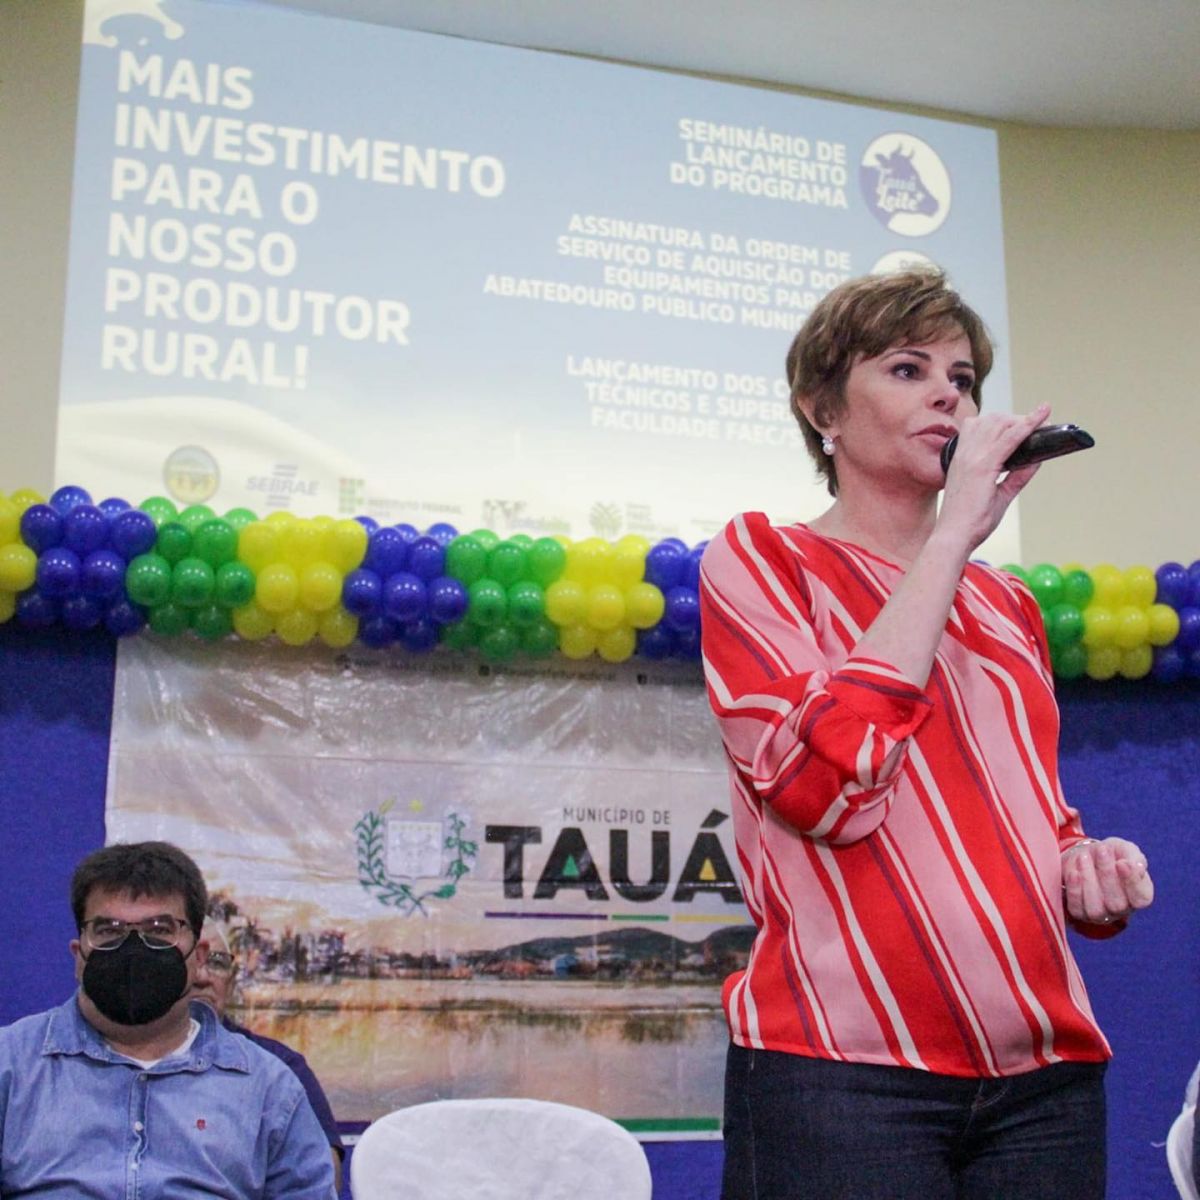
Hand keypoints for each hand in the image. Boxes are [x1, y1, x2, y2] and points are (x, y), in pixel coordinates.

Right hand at [936, 404, 1050, 553]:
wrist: (953, 536)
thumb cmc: (969, 521)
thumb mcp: (998, 494)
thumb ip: (1017, 476)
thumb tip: (1037, 459)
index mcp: (962, 458)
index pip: (979, 425)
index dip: (1002, 420)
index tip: (1022, 420)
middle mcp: (965, 453)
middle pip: (993, 420)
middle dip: (1016, 418)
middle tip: (1037, 426)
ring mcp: (973, 458)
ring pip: (1001, 423)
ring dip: (1023, 420)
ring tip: (1041, 423)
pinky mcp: (983, 466)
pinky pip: (1010, 438)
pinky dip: (1028, 425)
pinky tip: (1042, 417)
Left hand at [1062, 837, 1153, 925]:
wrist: (1084, 855)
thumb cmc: (1111, 854)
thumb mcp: (1125, 849)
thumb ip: (1134, 858)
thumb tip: (1137, 868)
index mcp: (1139, 896)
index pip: (1141, 898)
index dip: (1132, 882)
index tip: (1122, 862)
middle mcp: (1121, 910)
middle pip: (1118, 904)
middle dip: (1108, 875)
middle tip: (1101, 850)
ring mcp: (1100, 914)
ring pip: (1096, 910)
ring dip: (1089, 882)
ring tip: (1083, 857)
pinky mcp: (1079, 913)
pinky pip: (1076, 909)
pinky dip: (1074, 890)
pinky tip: (1073, 873)